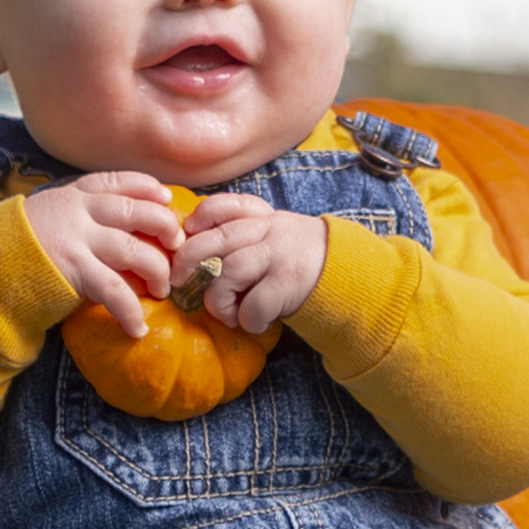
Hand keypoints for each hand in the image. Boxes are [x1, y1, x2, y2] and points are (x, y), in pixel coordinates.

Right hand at [21, 173, 189, 337]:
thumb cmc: (16, 248)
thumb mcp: (47, 217)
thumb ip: (77, 215)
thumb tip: (116, 226)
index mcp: (72, 195)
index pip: (118, 181)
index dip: (147, 187)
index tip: (166, 197)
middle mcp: (78, 212)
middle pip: (137, 212)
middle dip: (165, 228)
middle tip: (177, 247)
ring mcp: (76, 239)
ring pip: (135, 250)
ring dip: (157, 272)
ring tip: (162, 290)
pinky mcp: (73, 270)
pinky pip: (115, 290)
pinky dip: (131, 312)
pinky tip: (137, 329)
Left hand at [176, 193, 330, 333]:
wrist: (349, 276)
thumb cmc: (300, 261)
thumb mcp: (276, 235)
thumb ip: (243, 235)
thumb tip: (193, 254)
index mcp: (264, 217)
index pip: (226, 205)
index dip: (200, 217)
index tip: (189, 232)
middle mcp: (270, 231)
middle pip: (216, 240)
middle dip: (189, 263)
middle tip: (180, 283)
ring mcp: (280, 256)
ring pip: (227, 273)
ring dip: (217, 300)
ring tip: (226, 313)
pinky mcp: (289, 284)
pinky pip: (252, 304)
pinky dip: (246, 319)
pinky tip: (254, 322)